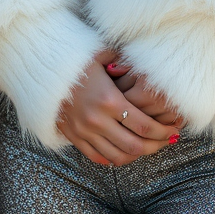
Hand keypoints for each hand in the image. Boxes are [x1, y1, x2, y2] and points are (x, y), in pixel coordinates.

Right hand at [56, 52, 178, 166]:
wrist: (42, 70)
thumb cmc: (75, 59)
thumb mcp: (101, 54)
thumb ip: (124, 59)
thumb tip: (144, 59)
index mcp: (109, 99)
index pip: (144, 125)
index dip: (162, 131)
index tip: (173, 130)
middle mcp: (97, 120)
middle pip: (134, 145)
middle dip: (155, 146)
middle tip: (166, 141)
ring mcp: (84, 131)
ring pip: (117, 156)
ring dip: (137, 156)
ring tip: (149, 148)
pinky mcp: (74, 138)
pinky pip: (98, 158)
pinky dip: (114, 159)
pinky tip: (125, 153)